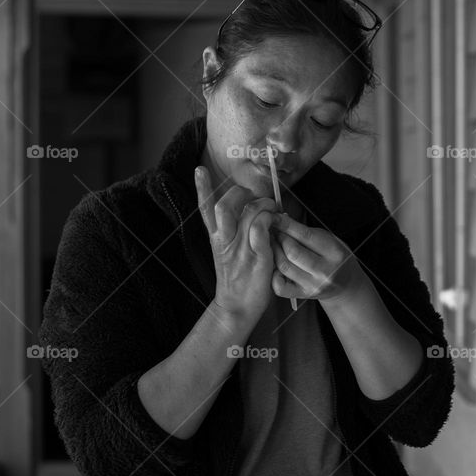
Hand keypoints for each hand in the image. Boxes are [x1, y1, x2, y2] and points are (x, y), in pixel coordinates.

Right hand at [194, 166, 277, 323]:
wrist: (238, 307)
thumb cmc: (238, 278)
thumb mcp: (231, 252)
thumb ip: (237, 231)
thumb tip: (253, 209)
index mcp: (217, 238)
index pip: (205, 209)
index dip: (202, 188)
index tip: (199, 169)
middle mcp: (225, 240)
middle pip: (224, 205)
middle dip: (241, 193)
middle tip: (256, 197)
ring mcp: (240, 248)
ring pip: (247, 213)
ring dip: (263, 205)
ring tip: (273, 210)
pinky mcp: (256, 256)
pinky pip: (260, 228)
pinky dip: (269, 220)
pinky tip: (276, 223)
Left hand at [268, 212, 366, 304]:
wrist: (346, 285)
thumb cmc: (335, 257)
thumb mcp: (330, 239)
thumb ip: (308, 232)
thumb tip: (282, 219)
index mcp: (334, 252)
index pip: (306, 235)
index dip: (286, 225)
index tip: (274, 217)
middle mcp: (325, 271)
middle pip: (292, 252)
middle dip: (279, 238)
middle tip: (273, 231)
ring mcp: (314, 285)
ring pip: (284, 267)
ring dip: (273, 252)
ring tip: (271, 244)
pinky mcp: (303, 295)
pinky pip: (280, 286)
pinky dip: (273, 274)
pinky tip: (275, 265)